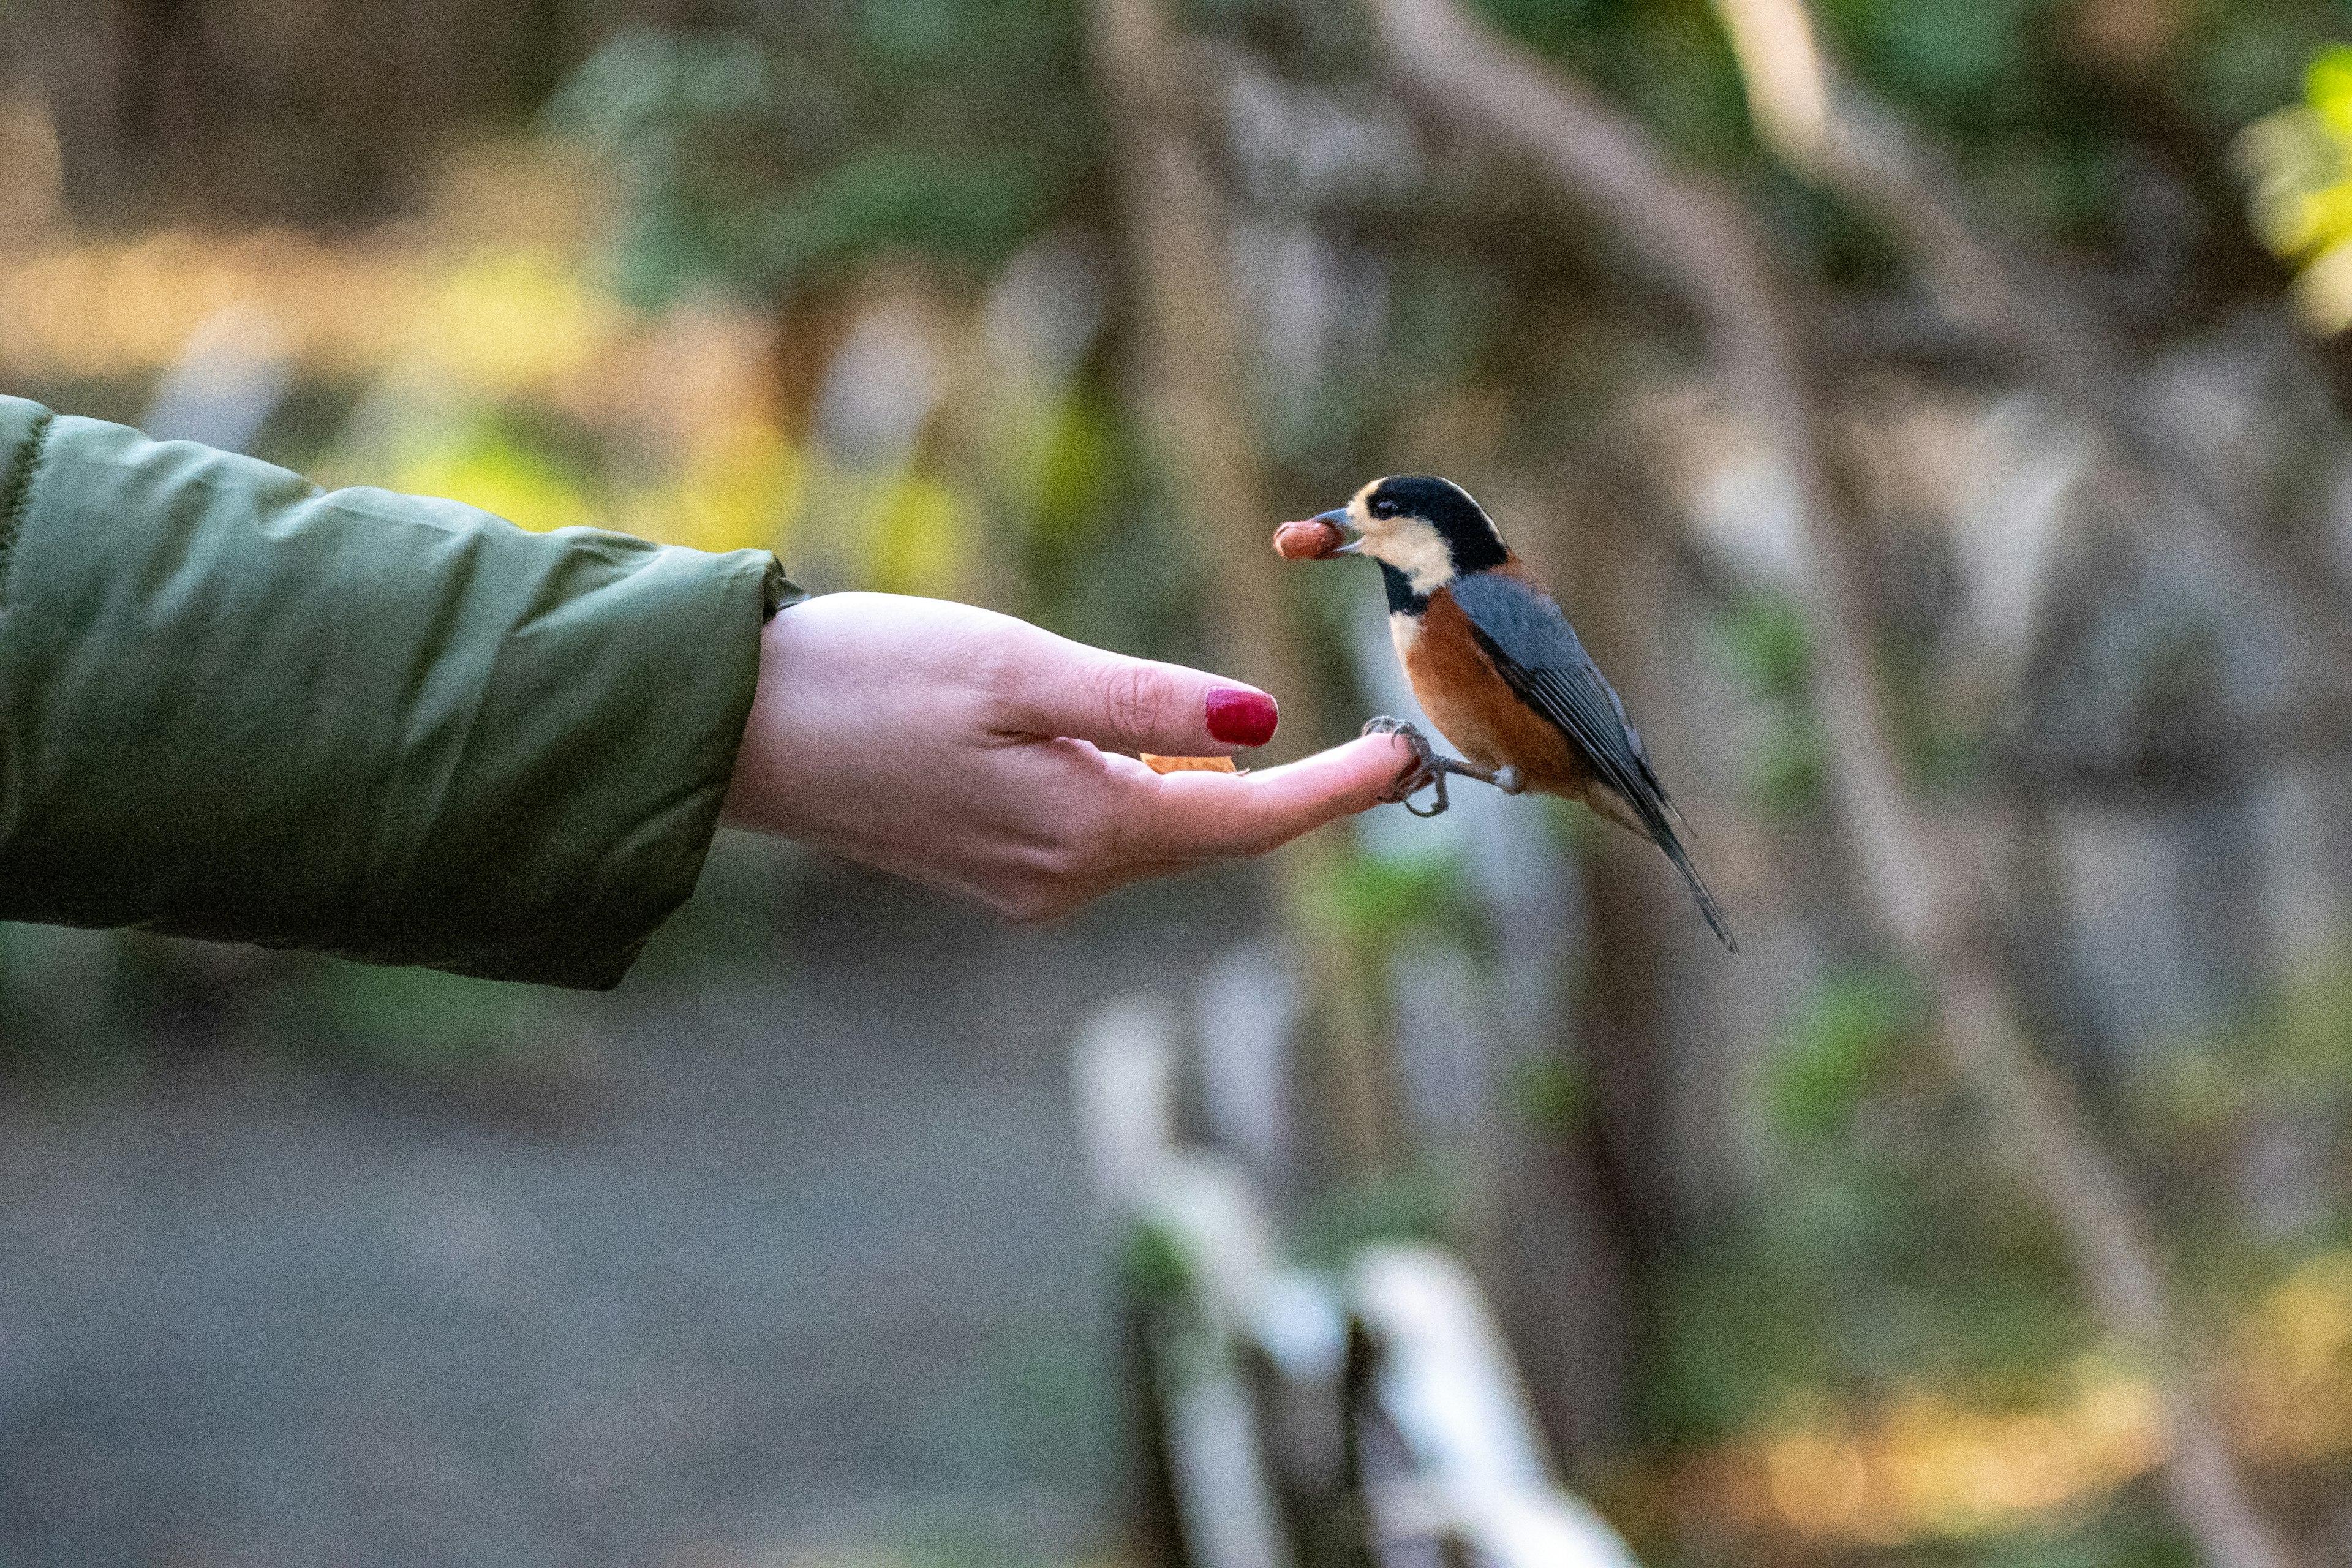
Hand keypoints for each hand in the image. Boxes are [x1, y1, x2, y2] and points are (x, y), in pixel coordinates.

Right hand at [721, 593, 1415, 919]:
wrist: (742, 729)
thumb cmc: (872, 679)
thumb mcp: (1019, 671)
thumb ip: (1143, 701)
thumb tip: (1260, 720)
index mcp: (1085, 832)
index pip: (1246, 821)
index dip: (1334, 791)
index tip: (1406, 756)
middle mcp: (1066, 879)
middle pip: (1213, 840)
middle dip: (1297, 799)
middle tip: (1380, 749)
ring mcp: (1026, 883)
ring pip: (1159, 838)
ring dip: (1218, 796)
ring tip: (1287, 748)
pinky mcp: (991, 866)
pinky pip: (1103, 835)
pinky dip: (1149, 796)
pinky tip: (1146, 752)